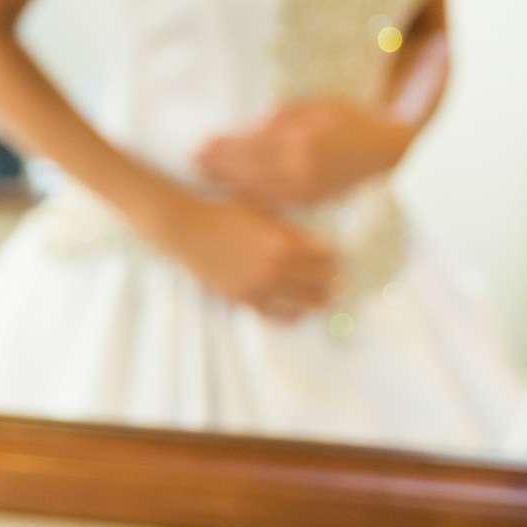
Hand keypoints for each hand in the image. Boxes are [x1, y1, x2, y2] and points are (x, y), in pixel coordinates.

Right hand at [151, 185, 340, 320]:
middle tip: (336, 282)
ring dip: (317, 300)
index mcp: (284, 241)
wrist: (188, 229)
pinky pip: (277, 315)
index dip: (335, 258)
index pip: (325, 255)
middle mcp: (277, 266)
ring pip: (304, 302)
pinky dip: (292, 316)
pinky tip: (298, 314)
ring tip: (324, 300)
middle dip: (331, 281)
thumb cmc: (223, 214)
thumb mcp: (261, 210)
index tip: (338, 261)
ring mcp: (261, 285)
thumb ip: (288, 227)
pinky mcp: (245, 298)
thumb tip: (312, 241)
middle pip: (320, 281)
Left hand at [198, 101, 408, 209]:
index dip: (224, 147)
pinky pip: (274, 202)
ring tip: (205, 177)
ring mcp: (305, 187)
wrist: (386, 151)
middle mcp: (299, 166)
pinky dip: (250, 198)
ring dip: (228, 183)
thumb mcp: (317, 104)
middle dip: (218, 165)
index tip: (202, 144)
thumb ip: (284, 114)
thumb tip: (253, 125)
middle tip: (194, 161)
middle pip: (248, 168)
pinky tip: (233, 194)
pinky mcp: (312, 200)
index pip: (251, 144)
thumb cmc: (350, 119)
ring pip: (257, 188)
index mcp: (299, 139)